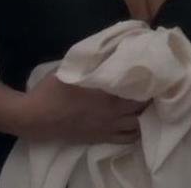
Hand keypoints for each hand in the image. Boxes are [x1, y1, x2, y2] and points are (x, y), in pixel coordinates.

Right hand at [16, 73, 146, 143]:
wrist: (35, 118)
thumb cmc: (52, 90)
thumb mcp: (72, 69)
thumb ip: (93, 62)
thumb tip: (111, 51)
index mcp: (107, 96)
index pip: (138, 92)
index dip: (149, 83)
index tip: (154, 73)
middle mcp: (111, 115)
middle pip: (142, 109)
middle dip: (150, 99)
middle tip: (153, 88)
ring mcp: (107, 129)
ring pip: (137, 127)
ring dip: (144, 116)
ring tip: (146, 106)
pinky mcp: (100, 139)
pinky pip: (126, 139)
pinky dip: (135, 132)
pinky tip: (135, 123)